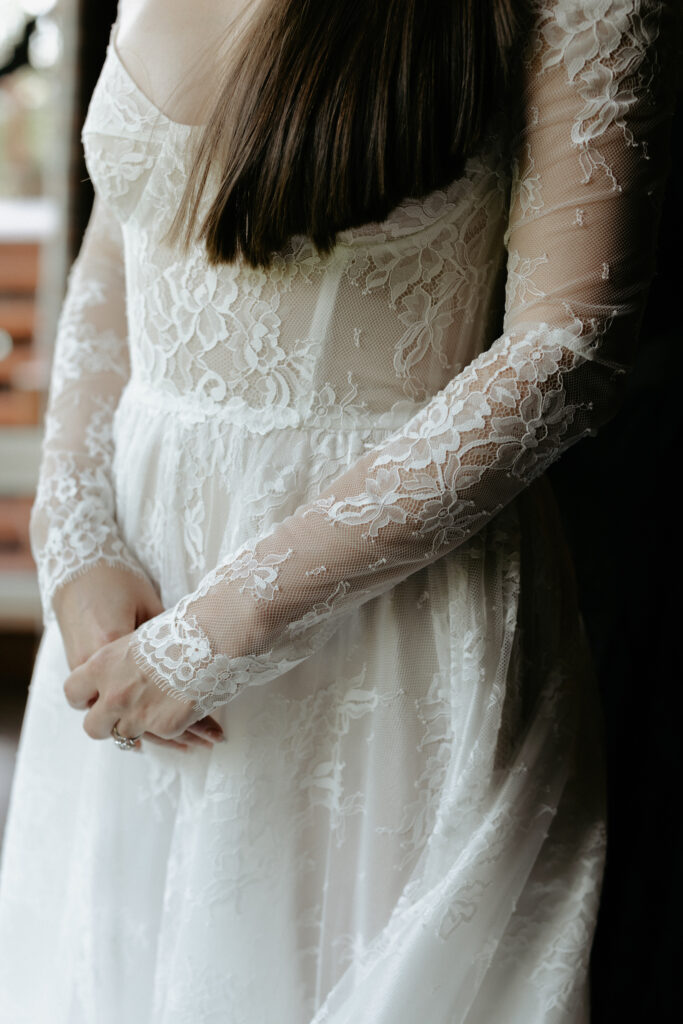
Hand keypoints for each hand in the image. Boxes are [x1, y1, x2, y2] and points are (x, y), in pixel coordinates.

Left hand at [56, 565, 223, 749]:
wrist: (215, 633)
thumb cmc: (182, 626)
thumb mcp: (141, 635)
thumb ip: (123, 660)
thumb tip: (126, 670)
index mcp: (103, 664)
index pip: (73, 691)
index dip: (85, 697)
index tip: (96, 698)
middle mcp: (114, 693)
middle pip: (93, 727)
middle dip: (108, 725)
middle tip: (126, 716)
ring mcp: (138, 714)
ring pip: (127, 736)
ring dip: (145, 728)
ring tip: (166, 717)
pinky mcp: (165, 727)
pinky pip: (165, 736)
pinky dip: (179, 729)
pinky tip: (196, 725)